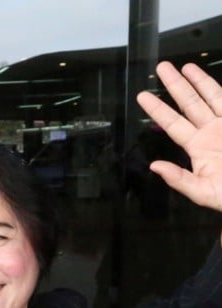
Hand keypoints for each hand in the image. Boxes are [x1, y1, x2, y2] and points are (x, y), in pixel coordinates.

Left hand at [137, 62, 221, 212]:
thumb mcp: (203, 192)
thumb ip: (180, 180)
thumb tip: (154, 166)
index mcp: (198, 148)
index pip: (173, 124)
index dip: (158, 109)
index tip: (142, 96)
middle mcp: (212, 132)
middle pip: (190, 104)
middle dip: (176, 86)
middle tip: (162, 68)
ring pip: (212, 97)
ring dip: (199, 81)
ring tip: (185, 66)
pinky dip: (221, 90)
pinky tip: (214, 78)